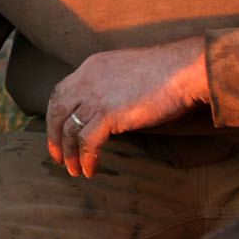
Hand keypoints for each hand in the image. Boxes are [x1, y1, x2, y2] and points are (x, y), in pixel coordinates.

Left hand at [46, 35, 209, 177]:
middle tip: (58, 157)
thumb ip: (111, 87)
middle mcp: (88, 80)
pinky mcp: (109, 114)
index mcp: (91, 67)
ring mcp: (96, 97)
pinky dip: (87, 159)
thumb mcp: (126, 73)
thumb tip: (108, 109)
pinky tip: (91, 170)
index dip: (56, 114)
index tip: (58, 132)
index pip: (61, 92)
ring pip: (69, 130)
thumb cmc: (166, 72)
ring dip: (70, 154)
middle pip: (57, 111)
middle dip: (54, 137)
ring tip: (75, 171)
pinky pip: (88, 142)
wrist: (185, 69)